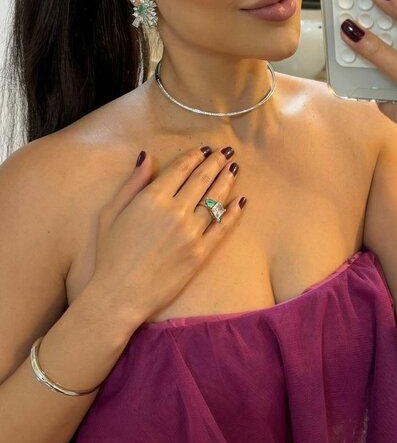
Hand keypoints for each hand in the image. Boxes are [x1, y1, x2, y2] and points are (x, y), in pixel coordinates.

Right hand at [90, 146, 246, 322]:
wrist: (120, 294)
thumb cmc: (110, 254)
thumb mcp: (111, 212)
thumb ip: (132, 183)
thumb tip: (148, 157)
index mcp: (152, 198)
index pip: (181, 169)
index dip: (195, 156)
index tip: (204, 149)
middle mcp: (175, 211)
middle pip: (202, 179)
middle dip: (215, 163)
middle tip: (226, 153)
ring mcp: (191, 232)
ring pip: (215, 200)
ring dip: (226, 181)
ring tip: (234, 169)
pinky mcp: (200, 253)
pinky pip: (222, 227)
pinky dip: (233, 212)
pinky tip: (240, 201)